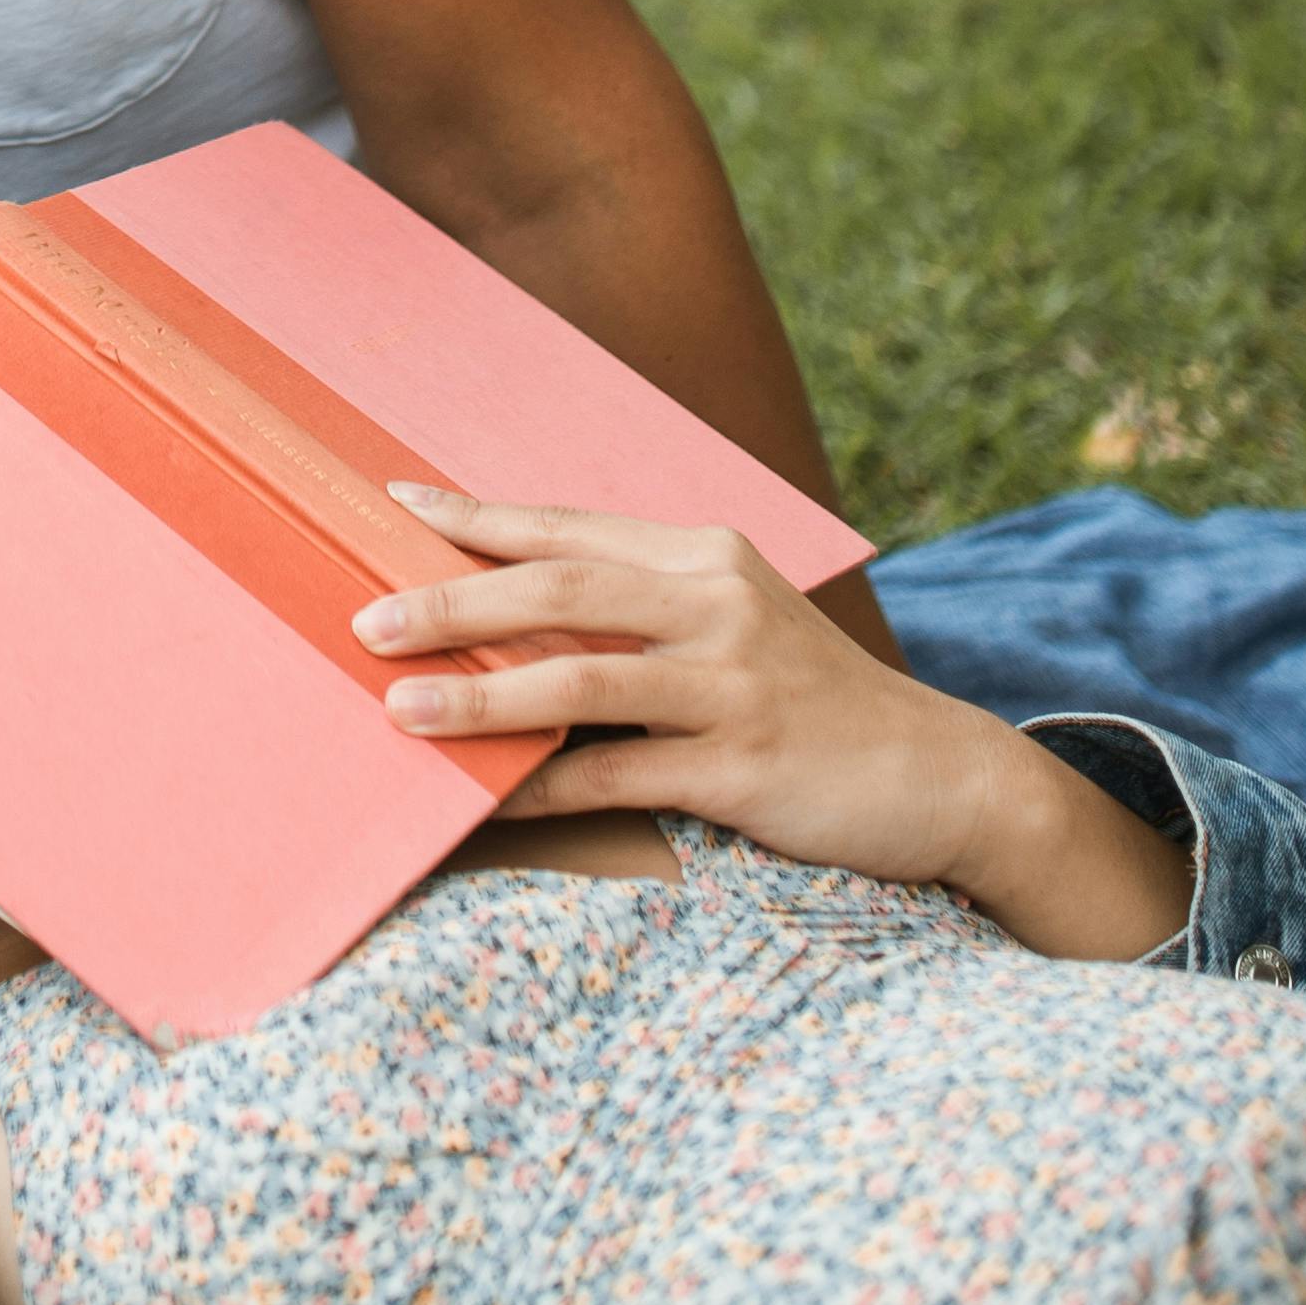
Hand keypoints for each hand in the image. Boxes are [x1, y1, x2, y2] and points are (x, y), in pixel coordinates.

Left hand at [359, 496, 1190, 956]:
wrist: (939, 773)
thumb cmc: (810, 699)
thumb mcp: (735, 624)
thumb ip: (642, 606)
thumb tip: (512, 602)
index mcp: (704, 557)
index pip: (567, 528)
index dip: (476, 518)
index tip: (390, 504)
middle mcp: (716, 605)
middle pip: (560, 588)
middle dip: (453, 600)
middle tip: (367, 619)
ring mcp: (732, 685)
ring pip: (580, 679)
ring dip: (481, 695)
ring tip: (400, 707)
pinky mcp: (744, 766)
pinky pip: (621, 775)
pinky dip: (545, 786)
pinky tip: (485, 800)